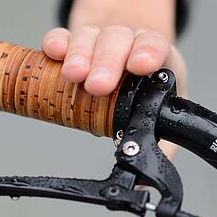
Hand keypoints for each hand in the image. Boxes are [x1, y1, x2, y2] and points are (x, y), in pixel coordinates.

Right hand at [43, 0, 187, 157]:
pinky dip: (57, 42)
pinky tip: (54, 52)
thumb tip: (143, 180)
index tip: (140, 66)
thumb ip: (160, 143)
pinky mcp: (72, 42)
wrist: (133, 60)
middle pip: (117, 40)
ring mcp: (98, 39)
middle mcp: (127, 42)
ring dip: (80, 54)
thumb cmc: (149, 91)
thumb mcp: (163, 113)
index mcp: (155, 56)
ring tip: (72, 75)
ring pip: (89, 36)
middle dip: (106, 62)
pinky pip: (63, 36)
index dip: (147, 52)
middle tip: (98, 86)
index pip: (154, 44)